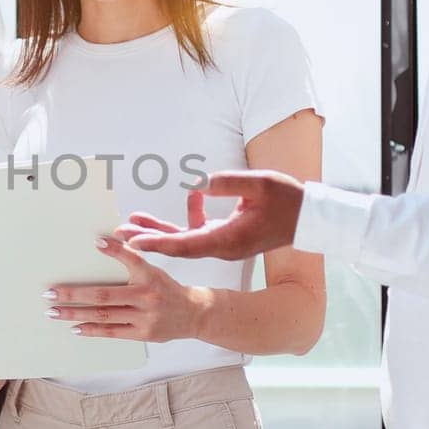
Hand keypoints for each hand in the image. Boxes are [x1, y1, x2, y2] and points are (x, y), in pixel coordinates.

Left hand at [43, 236, 211, 342]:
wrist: (194, 314)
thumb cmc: (166, 289)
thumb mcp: (153, 270)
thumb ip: (130, 261)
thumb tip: (101, 244)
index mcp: (149, 275)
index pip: (131, 259)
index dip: (115, 250)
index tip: (96, 242)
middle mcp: (147, 296)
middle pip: (104, 295)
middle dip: (73, 294)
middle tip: (49, 292)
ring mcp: (145, 317)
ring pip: (103, 315)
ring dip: (75, 313)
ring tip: (54, 311)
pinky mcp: (143, 333)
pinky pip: (112, 332)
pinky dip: (92, 329)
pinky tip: (75, 327)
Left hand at [121, 171, 304, 261]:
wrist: (310, 218)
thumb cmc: (288, 200)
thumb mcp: (260, 184)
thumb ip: (227, 183)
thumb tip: (197, 181)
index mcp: (228, 239)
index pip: (184, 244)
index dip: (157, 243)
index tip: (132, 243)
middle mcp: (223, 246)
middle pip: (178, 246)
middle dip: (148, 239)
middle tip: (118, 235)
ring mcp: (225, 243)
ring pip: (185, 239)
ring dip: (161, 230)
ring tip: (134, 221)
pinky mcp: (229, 236)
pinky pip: (201, 230)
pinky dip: (189, 218)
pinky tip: (193, 196)